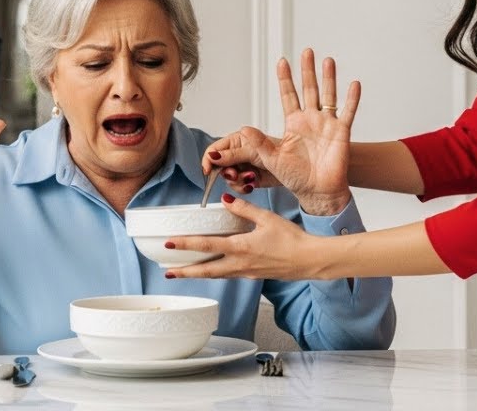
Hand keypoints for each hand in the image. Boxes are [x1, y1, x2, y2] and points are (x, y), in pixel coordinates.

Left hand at [164, 194, 323, 280]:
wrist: (310, 260)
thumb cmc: (292, 239)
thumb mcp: (268, 218)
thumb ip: (245, 209)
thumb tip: (226, 201)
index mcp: (241, 247)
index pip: (207, 245)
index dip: (186, 244)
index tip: (169, 242)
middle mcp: (240, 263)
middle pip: (205, 270)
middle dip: (184, 271)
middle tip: (167, 272)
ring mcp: (246, 272)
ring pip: (215, 275)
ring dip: (197, 274)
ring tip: (182, 273)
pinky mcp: (253, 275)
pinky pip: (228, 275)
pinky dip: (215, 273)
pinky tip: (212, 270)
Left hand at [203, 48, 359, 214]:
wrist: (317, 192)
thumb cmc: (295, 178)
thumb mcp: (272, 159)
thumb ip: (260, 143)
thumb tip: (243, 128)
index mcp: (293, 124)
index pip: (288, 96)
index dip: (285, 79)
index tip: (282, 61)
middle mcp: (310, 120)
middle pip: (308, 89)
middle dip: (307, 71)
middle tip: (307, 52)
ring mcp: (327, 124)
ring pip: (328, 96)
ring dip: (328, 78)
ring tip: (327, 60)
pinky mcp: (341, 132)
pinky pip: (347, 112)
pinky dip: (352, 99)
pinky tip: (354, 84)